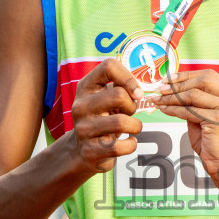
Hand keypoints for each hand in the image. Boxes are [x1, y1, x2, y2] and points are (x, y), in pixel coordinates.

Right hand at [67, 58, 145, 173]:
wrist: (81, 151)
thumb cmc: (101, 119)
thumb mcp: (105, 98)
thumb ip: (120, 87)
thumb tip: (137, 91)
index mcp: (86, 87)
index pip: (108, 66)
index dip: (128, 77)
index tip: (136, 93)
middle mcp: (81, 106)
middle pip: (118, 95)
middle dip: (132, 106)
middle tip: (130, 114)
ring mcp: (83, 129)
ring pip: (121, 122)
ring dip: (135, 126)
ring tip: (132, 128)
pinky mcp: (89, 150)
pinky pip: (120, 146)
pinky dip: (131, 145)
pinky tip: (128, 142)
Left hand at [153, 70, 218, 179]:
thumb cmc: (215, 143)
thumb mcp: (208, 115)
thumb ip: (198, 100)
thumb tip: (175, 85)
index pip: (210, 75)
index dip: (187, 75)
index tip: (169, 78)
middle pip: (204, 80)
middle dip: (179, 83)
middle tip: (160, 88)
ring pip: (195, 94)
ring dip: (172, 96)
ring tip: (158, 99)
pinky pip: (190, 110)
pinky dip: (174, 109)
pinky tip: (164, 109)